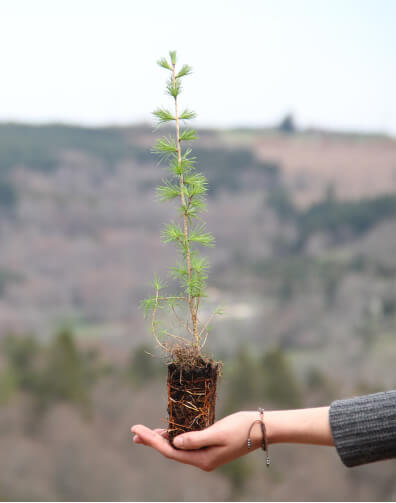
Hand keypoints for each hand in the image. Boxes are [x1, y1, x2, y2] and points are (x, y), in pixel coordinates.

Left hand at [131, 411, 261, 471]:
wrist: (261, 429)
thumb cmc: (242, 428)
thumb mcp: (218, 432)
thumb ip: (195, 438)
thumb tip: (174, 442)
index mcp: (202, 460)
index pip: (170, 451)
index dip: (151, 441)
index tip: (136, 429)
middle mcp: (202, 460)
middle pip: (170, 451)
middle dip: (151, 441)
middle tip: (133, 431)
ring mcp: (205, 454)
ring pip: (177, 447)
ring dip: (160, 439)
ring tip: (143, 433)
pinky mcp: (209, 446)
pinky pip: (186, 443)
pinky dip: (174, 436)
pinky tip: (167, 432)